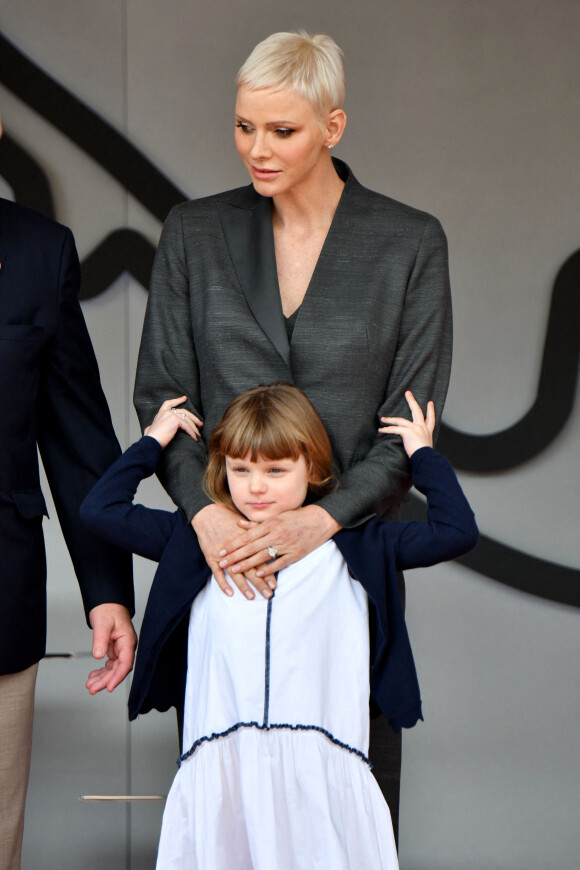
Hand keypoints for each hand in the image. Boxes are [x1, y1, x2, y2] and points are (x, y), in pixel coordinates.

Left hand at [86, 603, 136, 693]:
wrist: (107, 604)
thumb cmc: (108, 610)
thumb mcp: (102, 623)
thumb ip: (100, 640)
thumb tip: (98, 655)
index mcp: (127, 640)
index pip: (126, 662)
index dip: (118, 676)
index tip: (110, 687)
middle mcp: (125, 647)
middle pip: (118, 669)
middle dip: (106, 680)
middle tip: (93, 688)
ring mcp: (120, 649)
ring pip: (113, 669)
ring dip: (102, 678)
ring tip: (90, 685)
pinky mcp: (114, 650)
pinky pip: (109, 665)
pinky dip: (101, 672)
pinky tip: (93, 676)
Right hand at [144, 396, 202, 447]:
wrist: (151, 442)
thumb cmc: (150, 439)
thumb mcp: (149, 430)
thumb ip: (150, 427)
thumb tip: (148, 429)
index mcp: (160, 413)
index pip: (169, 403)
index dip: (177, 400)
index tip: (185, 398)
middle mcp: (166, 412)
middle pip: (184, 412)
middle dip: (193, 418)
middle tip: (200, 423)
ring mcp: (171, 415)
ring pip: (187, 420)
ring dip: (194, 427)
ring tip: (199, 434)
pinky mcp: (175, 421)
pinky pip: (187, 426)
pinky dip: (192, 433)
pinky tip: (195, 438)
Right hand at [191, 503, 274, 600]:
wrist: (208, 513)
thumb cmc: (228, 518)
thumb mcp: (246, 524)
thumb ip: (259, 535)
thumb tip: (273, 541)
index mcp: (247, 541)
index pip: (259, 560)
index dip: (267, 572)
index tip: (275, 584)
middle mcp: (236, 549)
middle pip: (250, 568)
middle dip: (260, 582)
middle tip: (268, 595)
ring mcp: (223, 554)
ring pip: (235, 573)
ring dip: (244, 586)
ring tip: (252, 597)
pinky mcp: (211, 557)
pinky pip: (217, 573)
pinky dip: (222, 583)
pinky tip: (230, 593)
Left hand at [217, 504, 341, 579]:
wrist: (321, 520)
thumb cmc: (297, 517)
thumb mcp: (277, 516)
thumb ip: (257, 524)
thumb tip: (239, 525)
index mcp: (270, 523)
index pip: (247, 536)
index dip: (233, 545)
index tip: (221, 551)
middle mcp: (276, 534)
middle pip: (251, 547)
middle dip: (234, 556)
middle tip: (221, 563)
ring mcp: (286, 544)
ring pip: (262, 556)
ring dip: (246, 564)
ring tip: (233, 570)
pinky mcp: (296, 554)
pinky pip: (280, 563)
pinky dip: (268, 569)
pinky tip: (258, 574)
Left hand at [378, 390, 434, 455]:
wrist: (426, 459)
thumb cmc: (425, 456)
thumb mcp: (426, 447)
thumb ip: (421, 443)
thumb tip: (416, 445)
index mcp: (428, 431)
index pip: (431, 419)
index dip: (430, 410)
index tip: (430, 403)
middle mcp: (422, 427)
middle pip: (417, 411)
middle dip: (411, 401)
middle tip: (407, 393)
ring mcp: (415, 428)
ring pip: (400, 420)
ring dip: (390, 419)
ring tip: (383, 419)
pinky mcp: (408, 432)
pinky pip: (395, 429)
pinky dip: (387, 430)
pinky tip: (381, 430)